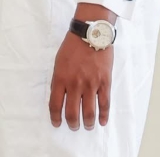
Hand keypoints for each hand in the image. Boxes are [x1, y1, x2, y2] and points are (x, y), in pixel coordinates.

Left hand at [48, 7, 115, 130]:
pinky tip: (102, 121)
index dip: (55, 117)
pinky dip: (103, 115)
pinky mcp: (104, 82)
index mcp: (60, 78)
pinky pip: (104, 103)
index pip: (55, 104)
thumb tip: (60, 96)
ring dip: (88, 122)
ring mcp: (91, 84)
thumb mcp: (58, 62)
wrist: (91, 34)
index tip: (57, 123)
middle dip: (72, 123)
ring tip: (88, 126)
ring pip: (89, 111)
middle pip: (72, 112)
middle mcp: (75, 84)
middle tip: (73, 126)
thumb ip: (59, 80)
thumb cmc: (72, 46)